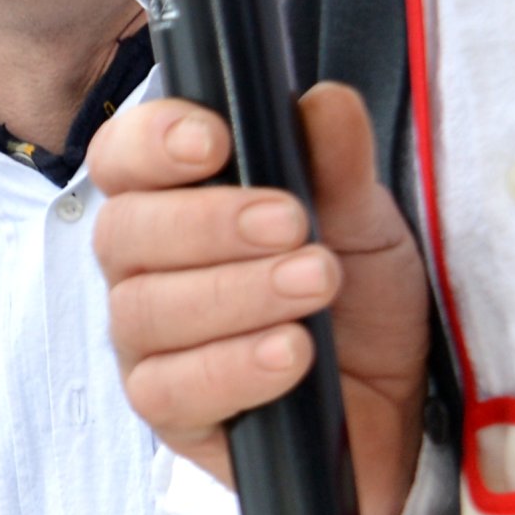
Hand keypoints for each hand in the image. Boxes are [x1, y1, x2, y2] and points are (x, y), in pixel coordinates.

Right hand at [91, 83, 430, 514]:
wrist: (392, 406)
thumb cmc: (358, 308)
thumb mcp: (366, 224)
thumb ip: (339, 166)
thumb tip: (324, 102)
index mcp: (176, 206)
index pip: (122, 159)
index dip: (149, 143)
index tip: (212, 140)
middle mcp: (145, 272)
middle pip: (124, 233)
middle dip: (208, 223)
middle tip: (292, 223)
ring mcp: (148, 345)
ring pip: (145, 311)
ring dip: (235, 293)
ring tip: (316, 284)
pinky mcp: (169, 413)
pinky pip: (168, 389)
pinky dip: (232, 366)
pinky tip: (290, 351)